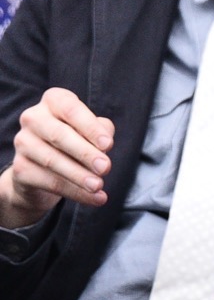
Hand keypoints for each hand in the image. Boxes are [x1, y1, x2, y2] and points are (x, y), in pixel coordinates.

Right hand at [0, 88, 113, 228]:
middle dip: (85, 153)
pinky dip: (75, 192)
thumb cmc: (77, 141)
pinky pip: (50, 182)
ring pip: (52, 160)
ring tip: (99, 186)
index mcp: (54, 101)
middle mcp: (33, 118)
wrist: (45, 170)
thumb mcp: (92, 131)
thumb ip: (102, 130)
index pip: (71, 109)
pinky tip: (95, 198)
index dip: (90, 127)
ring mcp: (23, 143)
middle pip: (60, 135)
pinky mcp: (20, 169)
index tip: (108, 145)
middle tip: (106, 167)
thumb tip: (105, 142)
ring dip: (79, 175)